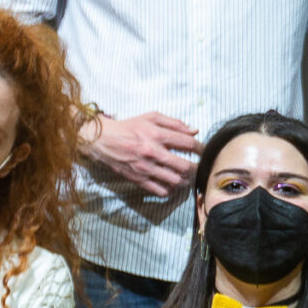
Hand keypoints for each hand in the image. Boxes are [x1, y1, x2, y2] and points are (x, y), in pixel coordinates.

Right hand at [83, 110, 201, 198]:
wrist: (103, 140)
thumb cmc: (129, 127)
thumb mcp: (151, 117)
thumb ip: (174, 123)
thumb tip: (194, 131)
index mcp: (156, 135)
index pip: (188, 144)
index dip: (201, 149)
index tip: (204, 151)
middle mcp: (152, 152)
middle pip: (185, 166)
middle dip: (196, 168)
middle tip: (199, 167)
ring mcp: (145, 168)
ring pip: (175, 181)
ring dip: (185, 180)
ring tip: (187, 176)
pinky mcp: (138, 179)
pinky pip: (160, 190)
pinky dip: (170, 190)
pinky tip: (172, 184)